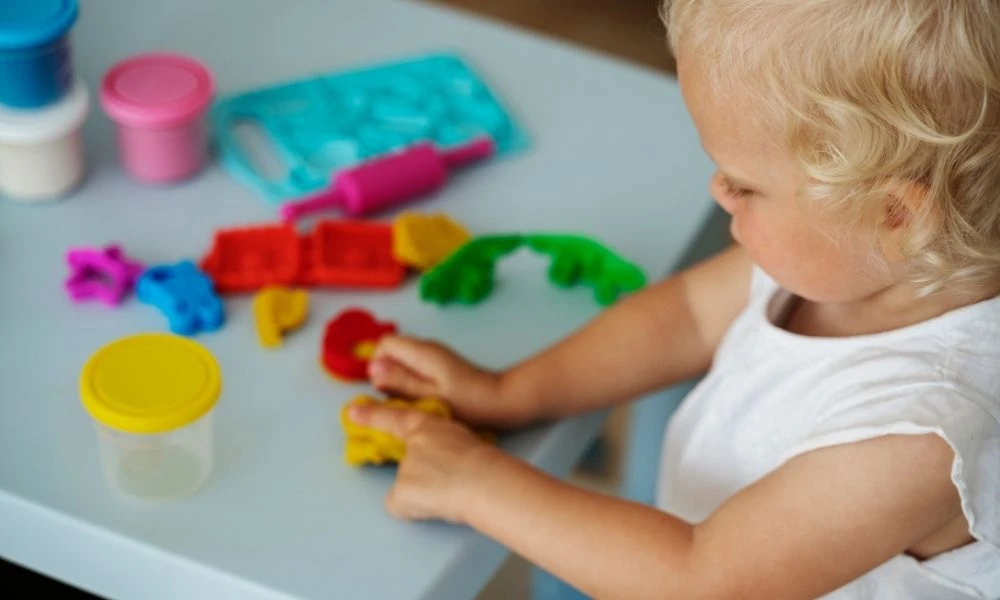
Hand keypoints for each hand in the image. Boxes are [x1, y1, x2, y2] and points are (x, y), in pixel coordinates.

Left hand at [348, 401, 500, 522]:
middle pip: (407, 464)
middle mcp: (413, 443)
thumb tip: (443, 464)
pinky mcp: (402, 490)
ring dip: (424, 493)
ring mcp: (406, 467)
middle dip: (421, 474)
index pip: (397, 418)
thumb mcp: (464, 441)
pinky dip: (414, 510)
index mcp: (430, 425)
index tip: (351, 413)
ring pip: (407, 488)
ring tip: (451, 493)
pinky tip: (436, 506)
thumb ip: (444, 445)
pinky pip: (401, 506)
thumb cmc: (486, 463)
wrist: (484, 479)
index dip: (373, 416)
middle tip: (446, 479)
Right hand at [369, 336, 530, 425]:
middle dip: (386, 372)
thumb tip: (373, 369)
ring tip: (411, 399)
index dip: (376, 364)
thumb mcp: (429, 396)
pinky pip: (415, 366)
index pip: (385, 343)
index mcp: (422, 352)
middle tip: (398, 397)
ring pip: (402, 359)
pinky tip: (422, 398)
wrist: (500, 401)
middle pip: (391, 350)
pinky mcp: (440, 364)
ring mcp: (434, 355)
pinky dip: (411, 380)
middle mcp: (426, 347)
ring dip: (399, 378)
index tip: (384, 388)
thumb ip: (400, 382)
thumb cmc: (467, 402)